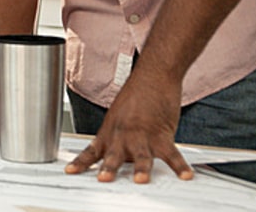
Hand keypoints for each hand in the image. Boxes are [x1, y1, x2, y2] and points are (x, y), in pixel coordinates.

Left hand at [64, 74, 192, 182]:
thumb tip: (120, 159)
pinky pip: (172, 153)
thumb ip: (116, 140)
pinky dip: (179, 165)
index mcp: (109, 132)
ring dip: (142, 168)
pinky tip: (185, 175)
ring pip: (141, 154)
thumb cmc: (135, 96)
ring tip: (141, 180)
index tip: (70, 172)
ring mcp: (142, 134)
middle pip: (114, 154)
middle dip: (109, 168)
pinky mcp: (162, 133)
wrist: (152, 76)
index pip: (91, 150)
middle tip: (104, 179)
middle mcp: (123, 134)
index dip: (80, 162)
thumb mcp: (117, 118)